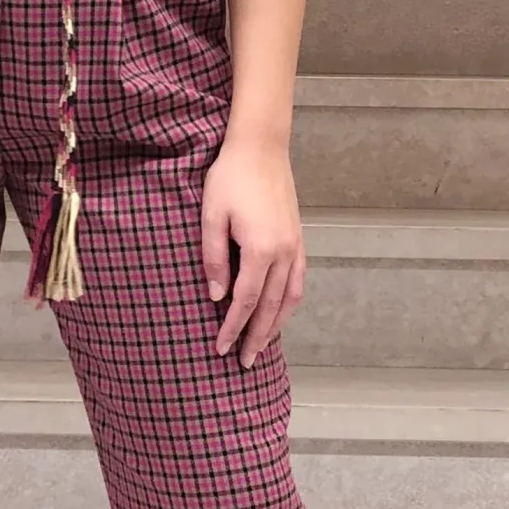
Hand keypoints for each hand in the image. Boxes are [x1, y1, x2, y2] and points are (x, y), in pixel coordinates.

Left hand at [200, 132, 305, 365]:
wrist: (261, 146)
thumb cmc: (230, 177)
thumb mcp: (211, 216)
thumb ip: (213, 258)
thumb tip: (215, 296)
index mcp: (260, 250)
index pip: (245, 302)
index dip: (232, 328)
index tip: (220, 349)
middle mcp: (284, 253)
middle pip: (270, 308)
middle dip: (255, 338)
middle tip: (243, 362)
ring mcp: (295, 247)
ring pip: (289, 299)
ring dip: (275, 326)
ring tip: (261, 346)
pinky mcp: (298, 239)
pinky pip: (298, 282)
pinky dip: (289, 303)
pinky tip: (279, 313)